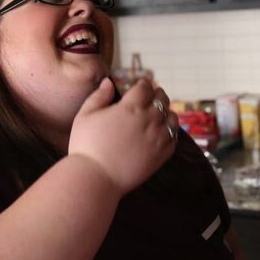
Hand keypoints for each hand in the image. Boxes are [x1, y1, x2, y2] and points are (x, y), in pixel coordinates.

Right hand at [68, 78, 178, 194]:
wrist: (96, 177)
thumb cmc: (86, 145)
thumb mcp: (85, 115)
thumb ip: (99, 96)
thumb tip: (108, 82)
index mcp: (131, 107)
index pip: (145, 88)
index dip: (144, 84)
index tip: (142, 84)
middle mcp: (149, 120)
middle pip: (162, 99)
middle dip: (157, 94)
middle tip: (153, 95)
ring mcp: (158, 138)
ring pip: (172, 117)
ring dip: (166, 112)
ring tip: (160, 113)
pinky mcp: (162, 155)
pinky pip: (174, 137)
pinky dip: (171, 131)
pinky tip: (164, 131)